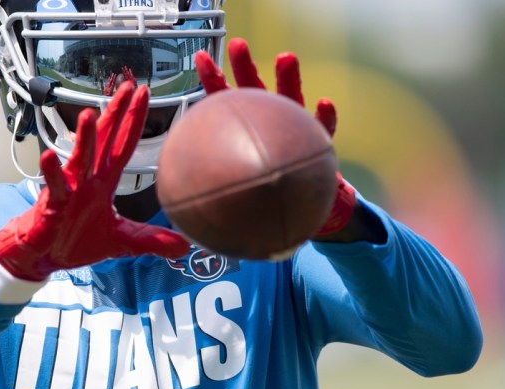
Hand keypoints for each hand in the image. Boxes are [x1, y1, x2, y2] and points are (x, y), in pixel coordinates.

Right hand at [0, 82, 189, 280]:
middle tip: (126, 86)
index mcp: (104, 181)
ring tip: (90, 114)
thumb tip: (185, 246)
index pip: (123, 144)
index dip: (134, 120)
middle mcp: (87, 178)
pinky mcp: (53, 204)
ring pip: (79, 157)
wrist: (45, 255)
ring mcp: (70, 188)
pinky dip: (52, 171)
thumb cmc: (76, 240)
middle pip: (103, 139)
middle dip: (115, 113)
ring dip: (84, 137)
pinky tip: (49, 156)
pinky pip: (53, 185)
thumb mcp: (122, 240)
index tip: (144, 93)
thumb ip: (152, 240)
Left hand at [195, 38, 355, 235]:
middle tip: (236, 45)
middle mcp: (267, 120)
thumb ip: (213, 201)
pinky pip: (323, 129)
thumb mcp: (233, 199)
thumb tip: (179, 227)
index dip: (212, 80)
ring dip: (287, 78)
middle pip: (254, 88)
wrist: (298, 205)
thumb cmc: (261, 196)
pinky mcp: (318, 142)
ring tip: (284, 57)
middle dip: (244, 65)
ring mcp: (295, 127)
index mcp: (244, 127)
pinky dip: (324, 116)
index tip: (199, 59)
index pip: (224, 100)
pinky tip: (324, 104)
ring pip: (291, 98)